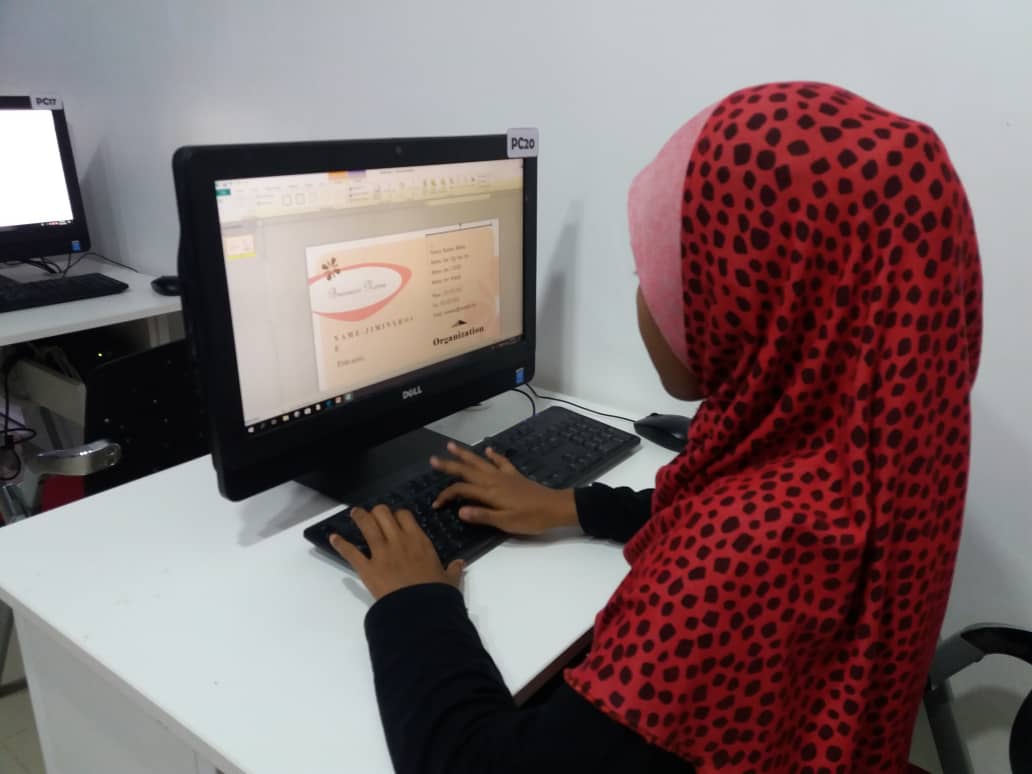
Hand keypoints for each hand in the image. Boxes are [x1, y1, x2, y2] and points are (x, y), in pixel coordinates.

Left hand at [329, 505, 463, 600]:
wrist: (419, 611)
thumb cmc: (436, 595)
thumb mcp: (449, 581)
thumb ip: (453, 570)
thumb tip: (460, 563)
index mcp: (419, 541)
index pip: (405, 515)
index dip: (398, 514)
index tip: (395, 518)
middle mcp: (399, 541)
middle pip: (383, 514)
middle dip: (378, 512)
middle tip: (374, 515)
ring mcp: (381, 553)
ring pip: (368, 525)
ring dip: (360, 517)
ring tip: (355, 513)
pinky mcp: (367, 568)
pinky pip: (351, 552)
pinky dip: (341, 544)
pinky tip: (333, 538)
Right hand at [430, 442, 578, 534]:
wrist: (555, 507)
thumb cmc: (531, 518)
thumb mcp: (506, 522)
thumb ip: (482, 515)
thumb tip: (459, 510)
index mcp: (489, 493)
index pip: (461, 491)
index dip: (446, 496)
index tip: (436, 504)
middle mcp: (494, 480)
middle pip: (467, 471)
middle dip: (449, 465)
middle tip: (433, 460)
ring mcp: (504, 476)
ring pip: (480, 462)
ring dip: (465, 454)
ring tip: (451, 445)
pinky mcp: (514, 475)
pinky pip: (501, 462)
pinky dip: (493, 455)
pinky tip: (488, 450)